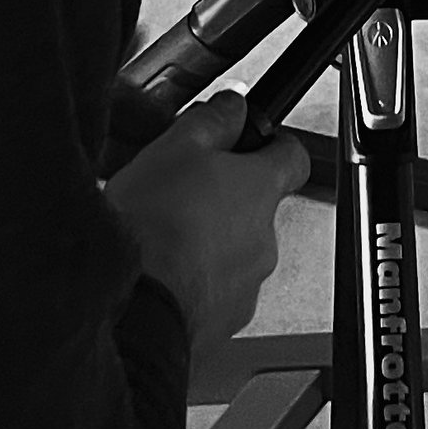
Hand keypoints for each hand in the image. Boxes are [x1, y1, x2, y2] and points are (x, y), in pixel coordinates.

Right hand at [104, 90, 307, 348]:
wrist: (135, 312)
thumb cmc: (154, 231)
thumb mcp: (175, 149)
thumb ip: (213, 121)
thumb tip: (233, 106)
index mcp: (261, 189)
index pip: (292, 157)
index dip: (273, 145)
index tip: (254, 143)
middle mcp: (265, 239)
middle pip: (256, 208)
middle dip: (223, 199)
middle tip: (181, 192)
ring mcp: (247, 285)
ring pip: (234, 252)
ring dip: (206, 243)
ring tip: (160, 237)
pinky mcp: (223, 322)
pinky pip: (213, 292)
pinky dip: (192, 281)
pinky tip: (158, 273)